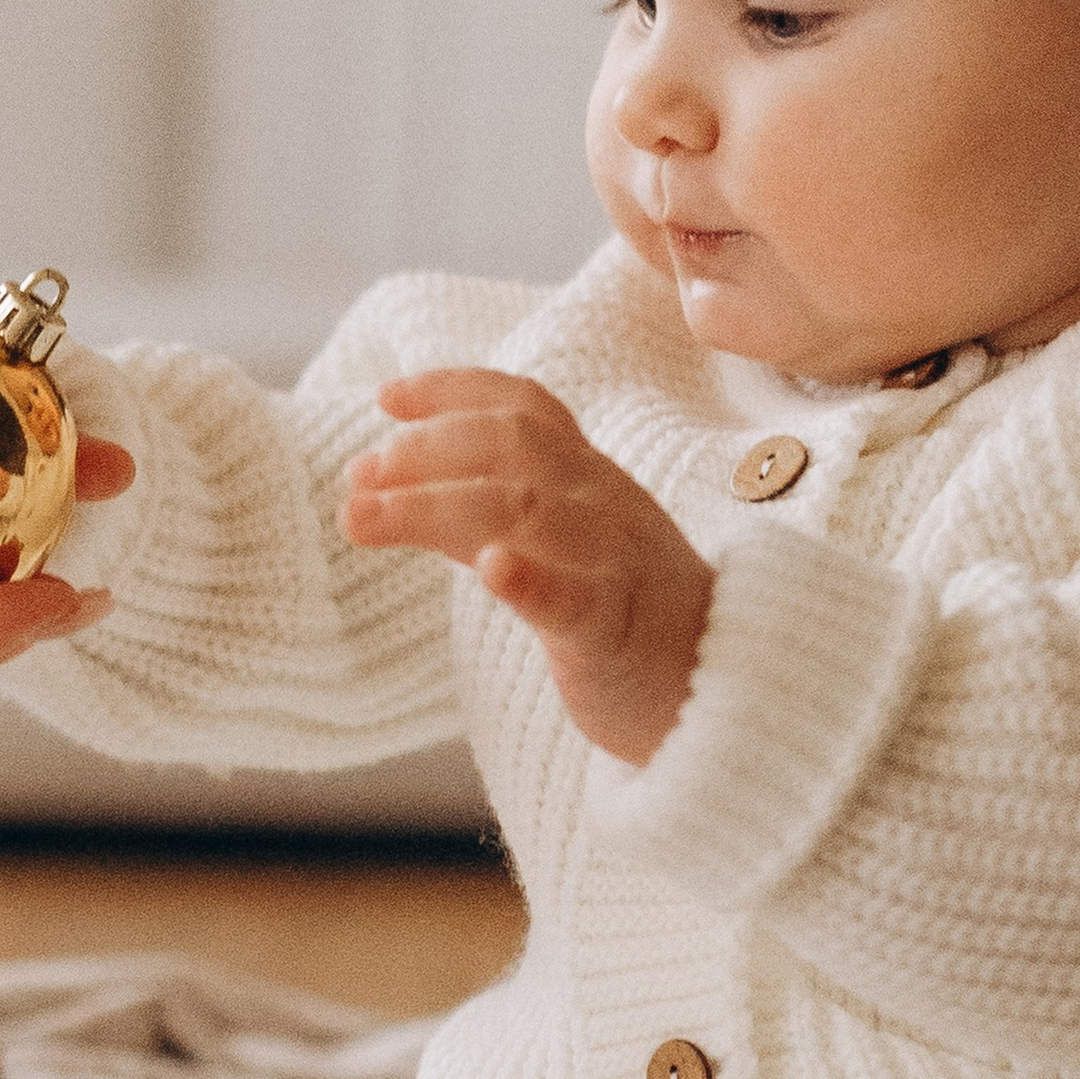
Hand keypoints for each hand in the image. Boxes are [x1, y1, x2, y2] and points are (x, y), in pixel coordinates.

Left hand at [340, 369, 712, 765]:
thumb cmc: (621, 615)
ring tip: (363, 517)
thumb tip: (372, 484)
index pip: (525, 407)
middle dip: (425, 449)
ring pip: (524, 509)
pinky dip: (529, 578)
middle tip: (359, 474)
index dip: (454, 389)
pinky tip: (488, 570)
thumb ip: (479, 510)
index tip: (385, 396)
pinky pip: (574, 597)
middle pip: (513, 444)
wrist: (721, 689)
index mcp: (589, 479)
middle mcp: (604, 503)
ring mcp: (614, 563)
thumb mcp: (555, 544)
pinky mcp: (617, 631)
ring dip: (431, 505)